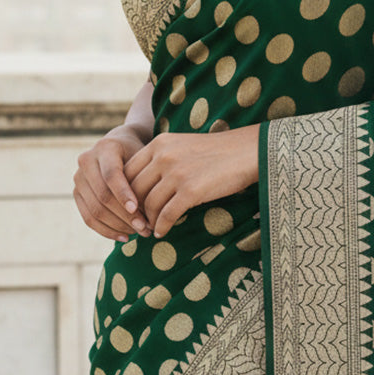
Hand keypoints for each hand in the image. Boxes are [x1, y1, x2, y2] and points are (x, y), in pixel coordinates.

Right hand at [73, 125, 150, 241]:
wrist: (120, 146)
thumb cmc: (138, 154)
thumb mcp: (144, 158)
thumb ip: (145, 178)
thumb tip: (154, 211)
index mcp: (105, 148)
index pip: (112, 175)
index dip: (124, 194)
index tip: (139, 211)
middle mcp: (87, 161)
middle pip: (103, 196)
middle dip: (125, 216)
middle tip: (146, 228)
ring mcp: (79, 178)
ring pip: (95, 210)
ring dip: (118, 226)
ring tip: (139, 233)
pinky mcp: (77, 193)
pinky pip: (89, 218)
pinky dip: (107, 230)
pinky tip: (125, 237)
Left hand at [124, 125, 260, 238]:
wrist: (248, 151)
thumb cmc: (216, 152)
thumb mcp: (182, 146)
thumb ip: (161, 159)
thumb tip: (142, 187)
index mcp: (159, 143)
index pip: (128, 171)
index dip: (126, 193)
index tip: (131, 206)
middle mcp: (164, 156)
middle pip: (135, 190)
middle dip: (134, 210)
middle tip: (138, 223)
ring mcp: (177, 173)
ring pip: (150, 204)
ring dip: (148, 221)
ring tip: (150, 229)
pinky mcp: (191, 190)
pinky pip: (167, 215)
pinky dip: (162, 227)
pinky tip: (162, 232)